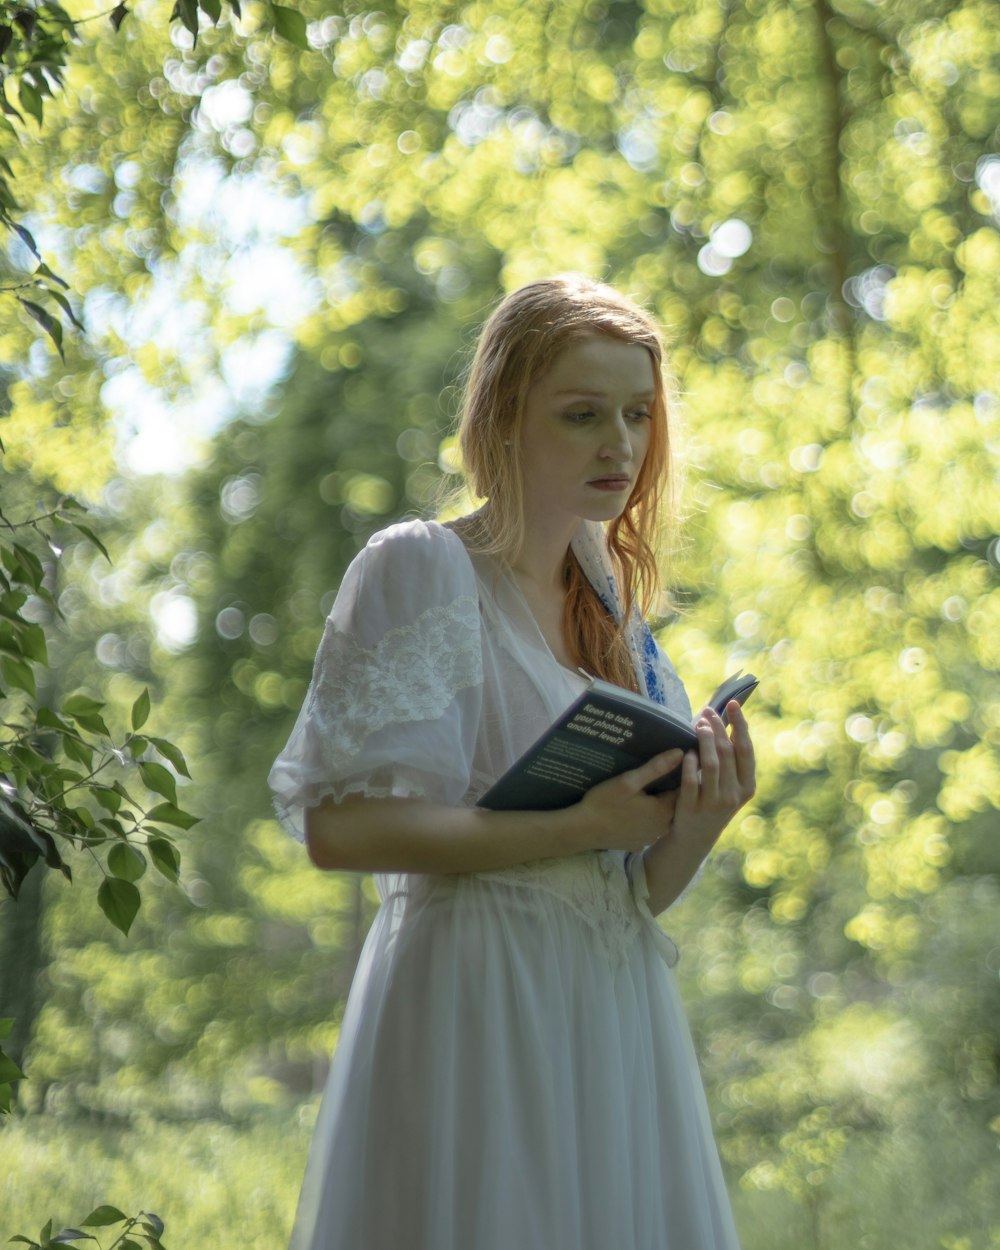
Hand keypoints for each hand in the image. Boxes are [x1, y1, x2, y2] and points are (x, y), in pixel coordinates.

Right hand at [571, 749, 682, 853]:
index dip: (678, 778)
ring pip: (662, 820)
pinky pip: (649, 830)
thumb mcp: (629, 781)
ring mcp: (650, 838)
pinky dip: (646, 822)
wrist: (583, 830)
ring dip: (658, 809)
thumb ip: (656, 768)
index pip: (681, 791)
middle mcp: (662, 828)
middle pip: (673, 806)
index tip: (669, 768)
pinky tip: (634, 813)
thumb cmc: (605, 802)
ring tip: (646, 794)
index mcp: (663, 810)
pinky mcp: (638, 844)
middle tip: (655, 779)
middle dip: (668, 793)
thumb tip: (680, 753)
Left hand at [670, 700, 755, 856]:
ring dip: (704, 740)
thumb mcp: (729, 785)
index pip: (746, 750)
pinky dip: (689, 763)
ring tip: (698, 724)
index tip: (733, 704)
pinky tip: (686, 750)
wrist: (695, 837)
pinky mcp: (692, 808)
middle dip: (718, 727)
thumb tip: (727, 721)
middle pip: (727, 753)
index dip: (740, 725)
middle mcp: (734, 795)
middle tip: (707, 711)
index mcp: (747, 786)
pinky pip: (690, 780)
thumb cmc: (712, 801)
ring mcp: (713, 802)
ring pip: (711, 764)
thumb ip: (730, 759)